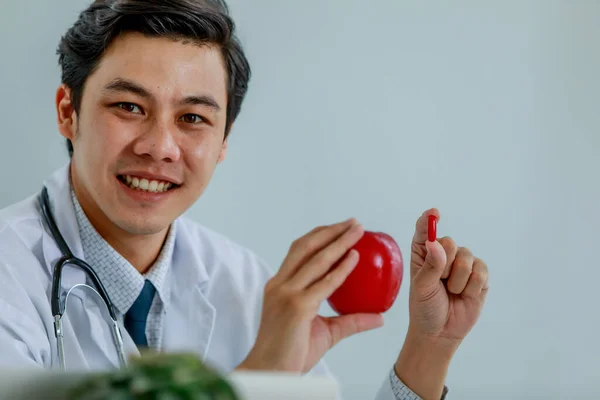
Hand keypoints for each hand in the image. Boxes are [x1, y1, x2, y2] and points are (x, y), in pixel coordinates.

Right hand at [238, 219, 383, 372]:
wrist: (272, 372)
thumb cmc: (291, 353)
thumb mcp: (325, 332)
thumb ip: (350, 321)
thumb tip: (379, 317)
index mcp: (280, 286)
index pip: (299, 251)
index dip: (320, 236)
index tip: (340, 228)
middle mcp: (280, 285)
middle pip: (306, 247)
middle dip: (331, 231)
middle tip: (354, 222)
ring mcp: (286, 294)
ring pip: (315, 260)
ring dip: (338, 241)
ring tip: (357, 231)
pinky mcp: (296, 307)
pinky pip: (323, 284)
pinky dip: (340, 268)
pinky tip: (354, 258)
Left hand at [407, 208, 488, 343]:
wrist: (441, 332)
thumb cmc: (424, 307)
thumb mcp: (422, 287)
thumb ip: (430, 265)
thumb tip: (436, 243)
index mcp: (423, 253)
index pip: (425, 230)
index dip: (429, 220)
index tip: (434, 213)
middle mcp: (443, 254)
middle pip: (449, 242)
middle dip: (444, 264)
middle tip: (439, 282)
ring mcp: (463, 263)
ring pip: (466, 257)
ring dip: (457, 279)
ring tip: (451, 292)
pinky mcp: (480, 275)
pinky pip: (481, 271)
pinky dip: (472, 286)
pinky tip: (465, 295)